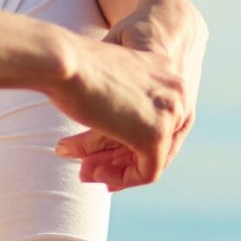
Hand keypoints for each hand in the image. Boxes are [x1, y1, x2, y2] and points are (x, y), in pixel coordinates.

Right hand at [52, 0, 207, 191]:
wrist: (63, 62)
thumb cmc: (73, 67)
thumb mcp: (105, 85)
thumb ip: (119, 108)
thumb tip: (113, 134)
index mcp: (167, 70)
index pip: (158, 117)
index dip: (131, 139)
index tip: (103, 153)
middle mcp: (177, 91)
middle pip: (158, 139)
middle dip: (120, 158)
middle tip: (88, 168)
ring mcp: (170, 112)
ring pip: (153, 156)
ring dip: (116, 170)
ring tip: (85, 173)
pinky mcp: (156, 134)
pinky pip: (147, 171)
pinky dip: (122, 178)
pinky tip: (95, 173)